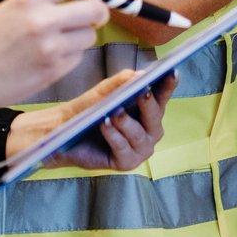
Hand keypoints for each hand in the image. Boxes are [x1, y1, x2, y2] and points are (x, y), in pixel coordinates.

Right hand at [0, 0, 118, 112]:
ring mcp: (50, 48)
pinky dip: (69, 56)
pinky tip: (46, 58)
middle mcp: (42, 21)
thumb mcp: (10, 8)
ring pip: (89, 36)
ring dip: (80, 37)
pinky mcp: (54, 71)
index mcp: (28, 0)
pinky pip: (78, 57)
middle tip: (92, 15)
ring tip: (55, 41)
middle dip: (99, 12)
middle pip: (95, 9)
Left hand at [5, 68, 176, 172]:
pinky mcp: (126, 163)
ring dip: (127, 123)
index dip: (168, 85)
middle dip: (149, 105)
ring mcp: (140, 150)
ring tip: (115, 112)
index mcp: (148, 113)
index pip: (162, 97)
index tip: (172, 72)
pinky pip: (123, 149)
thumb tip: (141, 75)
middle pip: (155, 118)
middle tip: (143, 92)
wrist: (64, 132)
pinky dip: (114, 136)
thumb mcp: (105, 92)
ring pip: (140, 136)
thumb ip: (123, 82)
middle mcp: (149, 132)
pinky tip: (105, 124)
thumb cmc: (89, 111)